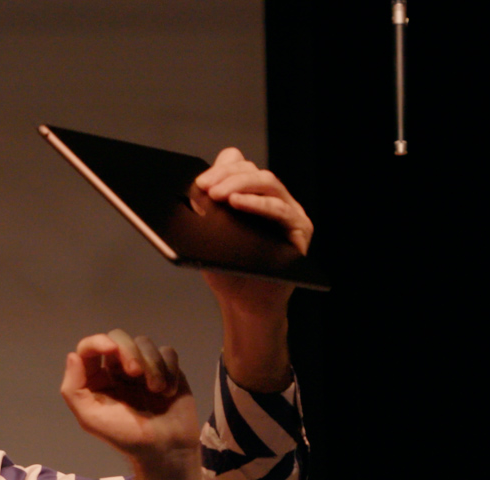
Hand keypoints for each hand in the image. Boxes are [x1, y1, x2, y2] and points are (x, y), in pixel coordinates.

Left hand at [61, 330, 198, 465]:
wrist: (165, 449)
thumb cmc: (126, 436)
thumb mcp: (91, 418)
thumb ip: (74, 388)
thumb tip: (73, 355)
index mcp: (96, 379)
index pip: (89, 348)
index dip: (97, 341)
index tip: (111, 349)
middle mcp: (118, 368)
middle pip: (119, 337)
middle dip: (128, 351)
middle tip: (135, 373)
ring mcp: (144, 367)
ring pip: (145, 343)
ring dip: (152, 365)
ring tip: (157, 391)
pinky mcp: (168, 369)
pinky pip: (168, 352)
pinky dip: (169, 369)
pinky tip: (168, 391)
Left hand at [189, 147, 312, 314]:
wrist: (245, 304)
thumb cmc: (229, 272)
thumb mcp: (208, 239)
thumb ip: (203, 213)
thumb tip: (190, 191)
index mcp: (250, 195)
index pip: (239, 165)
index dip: (220, 168)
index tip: (200, 182)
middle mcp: (272, 199)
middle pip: (252, 170)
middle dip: (226, 175)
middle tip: (205, 187)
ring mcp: (288, 212)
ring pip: (267, 183)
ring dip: (240, 185)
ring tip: (218, 194)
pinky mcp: (300, 228)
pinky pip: (280, 209)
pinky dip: (258, 204)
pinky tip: (237, 204)